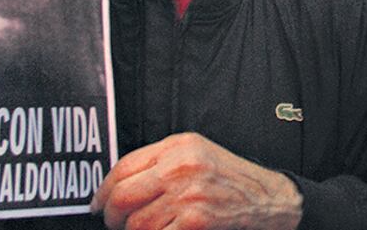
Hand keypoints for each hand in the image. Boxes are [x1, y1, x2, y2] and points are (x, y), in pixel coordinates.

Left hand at [91, 132, 302, 229]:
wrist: (268, 198)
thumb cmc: (232, 179)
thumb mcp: (198, 154)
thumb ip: (161, 162)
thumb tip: (118, 185)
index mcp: (179, 146)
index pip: (123, 167)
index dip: (103, 190)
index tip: (98, 204)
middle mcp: (181, 167)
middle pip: (122, 196)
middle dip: (111, 216)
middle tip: (114, 222)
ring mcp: (188, 195)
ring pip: (135, 224)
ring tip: (144, 229)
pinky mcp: (195, 221)